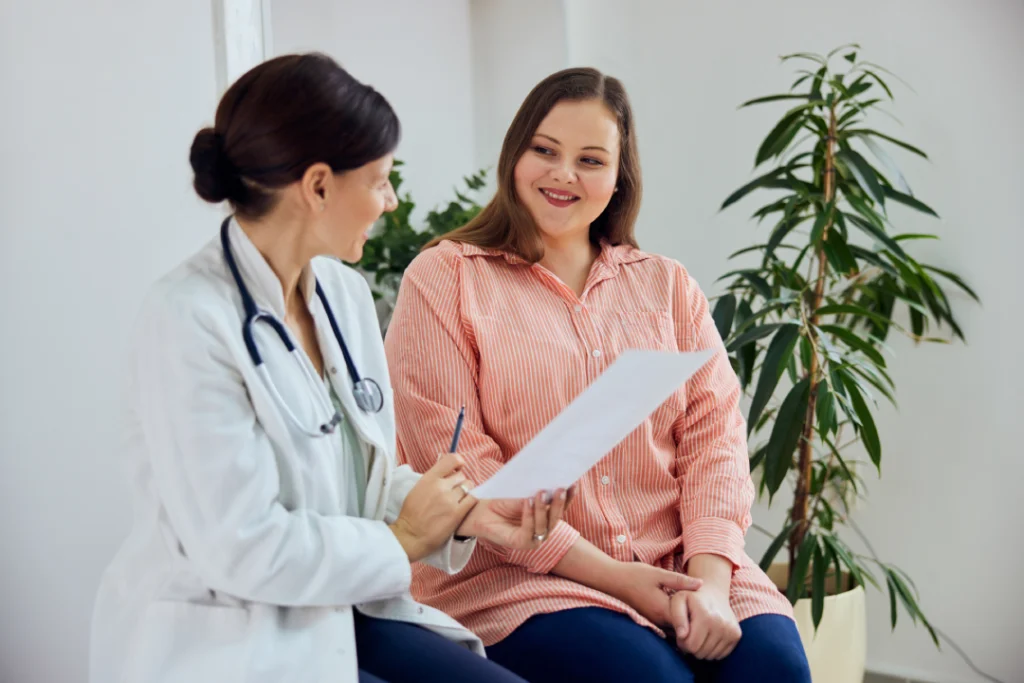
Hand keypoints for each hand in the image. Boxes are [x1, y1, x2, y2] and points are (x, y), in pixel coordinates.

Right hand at [389, 453, 475, 561]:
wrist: (410, 535)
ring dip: (466, 492)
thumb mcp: (418, 488)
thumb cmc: (412, 514)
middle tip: (454, 492)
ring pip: (469, 486)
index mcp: (429, 478)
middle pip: (461, 475)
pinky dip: (470, 501)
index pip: (451, 459)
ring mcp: (449, 499)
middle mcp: (440, 486)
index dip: (458, 462)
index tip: (458, 468)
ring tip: (458, 501)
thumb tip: (447, 471)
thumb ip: (433, 479)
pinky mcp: (457, 513)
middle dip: (460, 482)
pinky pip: (472, 499)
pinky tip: (464, 506)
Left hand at [457, 488, 572, 549]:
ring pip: (545, 525)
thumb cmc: (502, 500)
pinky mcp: (521, 544)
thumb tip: (552, 482)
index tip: (574, 483)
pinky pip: (529, 530)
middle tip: (560, 488)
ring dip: (543, 509)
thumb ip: (537, 492)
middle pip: (556, 518)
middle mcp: (543, 529)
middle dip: (559, 503)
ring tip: (540, 493)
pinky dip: (530, 516)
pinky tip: (527, 502)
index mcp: (546, 517)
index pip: (561, 508)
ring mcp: (533, 539)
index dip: (569, 498)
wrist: (481, 511)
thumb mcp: (522, 493)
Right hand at [606, 562, 701, 626]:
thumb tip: (701, 584)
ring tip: (695, 607)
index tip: (706, 605)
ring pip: (675, 627)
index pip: (687, 621)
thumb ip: (680, 581)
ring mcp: (653, 621)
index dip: (698, 615)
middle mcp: (658, 620)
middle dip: (694, 619)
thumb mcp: (658, 574)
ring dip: (685, 619)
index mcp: (662, 610)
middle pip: (683, 627)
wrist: (612, 580)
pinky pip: (667, 624)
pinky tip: (680, 606)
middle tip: (704, 607)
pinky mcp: (650, 619)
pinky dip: (676, 618)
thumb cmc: (635, 575)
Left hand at [670, 585, 740, 659]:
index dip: (682, 643)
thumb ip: (676, 617)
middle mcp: (721, 624)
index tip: (681, 634)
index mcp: (705, 616)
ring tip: (699, 634)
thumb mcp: (678, 601)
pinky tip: (708, 637)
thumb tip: (682, 635)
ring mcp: (731, 630)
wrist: (713, 592)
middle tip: (689, 635)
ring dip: (702, 649)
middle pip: (701, 653)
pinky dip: (712, 649)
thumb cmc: (691, 598)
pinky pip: (721, 655)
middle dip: (692, 647)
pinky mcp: (737, 635)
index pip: (691, 646)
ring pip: (711, 656)